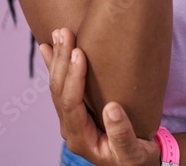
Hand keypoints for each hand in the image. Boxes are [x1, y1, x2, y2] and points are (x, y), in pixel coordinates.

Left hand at [40, 28, 161, 165]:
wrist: (136, 162)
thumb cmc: (136, 157)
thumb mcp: (133, 151)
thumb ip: (122, 134)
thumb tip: (111, 109)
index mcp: (80, 138)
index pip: (70, 104)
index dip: (73, 78)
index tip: (79, 53)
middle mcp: (70, 127)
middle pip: (59, 91)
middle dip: (61, 60)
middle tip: (65, 33)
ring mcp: (71, 117)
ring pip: (58, 85)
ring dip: (58, 58)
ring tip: (58, 33)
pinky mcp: (76, 109)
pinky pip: (63, 84)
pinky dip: (57, 65)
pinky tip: (49, 47)